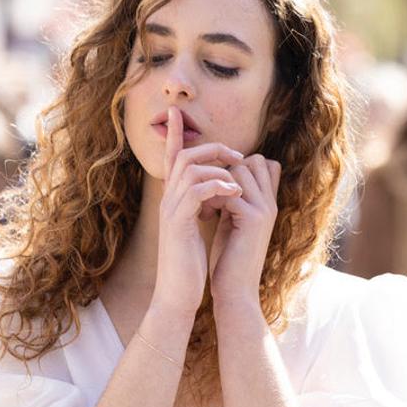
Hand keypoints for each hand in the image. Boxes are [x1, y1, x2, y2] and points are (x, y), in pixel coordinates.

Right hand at [151, 107, 244, 323]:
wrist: (178, 294)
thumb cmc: (189, 264)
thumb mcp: (196, 229)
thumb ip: (202, 206)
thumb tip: (218, 188)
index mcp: (174, 200)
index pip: (173, 159)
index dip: (175, 135)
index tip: (177, 112)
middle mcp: (168, 201)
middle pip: (182, 157)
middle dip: (209, 148)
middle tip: (237, 154)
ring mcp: (170, 212)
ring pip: (189, 170)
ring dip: (217, 168)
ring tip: (238, 179)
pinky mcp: (178, 225)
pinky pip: (196, 192)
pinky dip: (217, 187)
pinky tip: (234, 194)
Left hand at [209, 154, 281, 311]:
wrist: (235, 290)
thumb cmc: (230, 258)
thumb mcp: (232, 222)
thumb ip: (233, 200)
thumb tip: (219, 177)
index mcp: (267, 203)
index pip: (262, 163)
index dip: (237, 166)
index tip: (217, 188)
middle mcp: (271, 203)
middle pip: (252, 161)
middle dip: (225, 171)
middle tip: (210, 196)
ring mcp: (265, 210)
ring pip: (240, 170)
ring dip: (217, 183)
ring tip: (206, 207)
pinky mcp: (253, 220)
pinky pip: (230, 191)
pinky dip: (213, 200)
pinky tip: (205, 218)